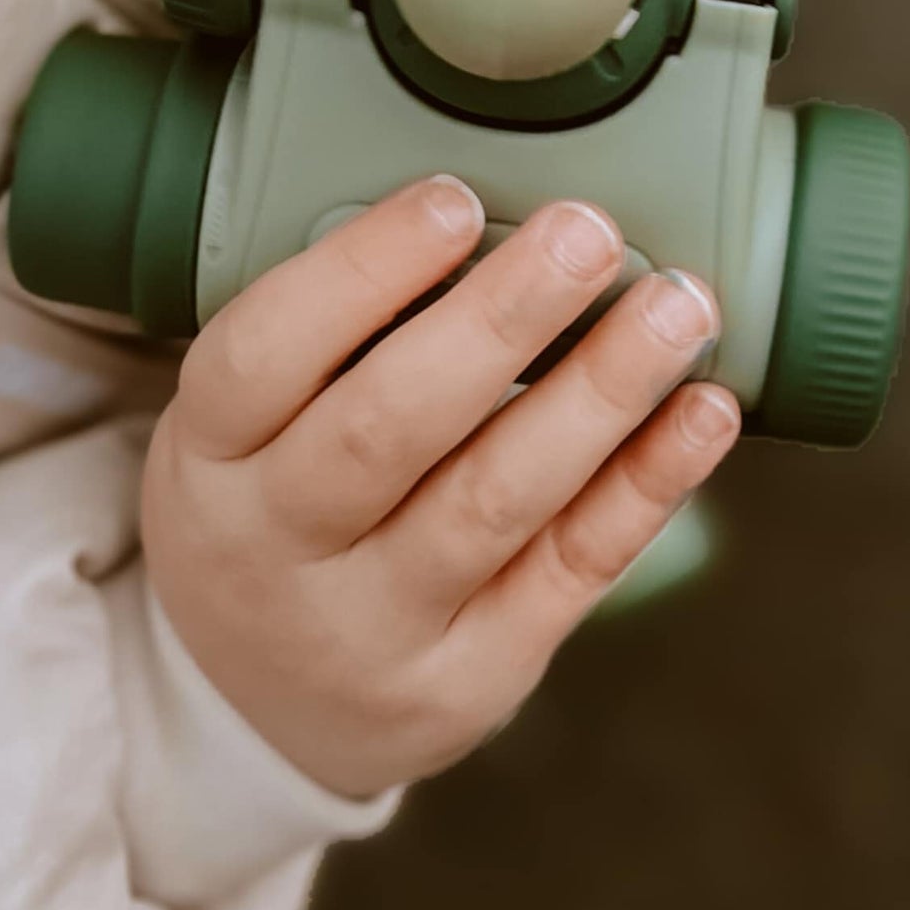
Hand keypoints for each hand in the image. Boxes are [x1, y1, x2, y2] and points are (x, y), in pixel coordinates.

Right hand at [140, 176, 740, 799]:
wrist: (258, 711)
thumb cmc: (275, 509)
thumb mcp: (245, 425)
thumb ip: (338, 334)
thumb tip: (491, 209)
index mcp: (208, 457)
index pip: (263, 353)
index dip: (362, 271)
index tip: (457, 198)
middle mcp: (276, 549)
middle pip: (388, 428)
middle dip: (501, 320)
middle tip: (588, 233)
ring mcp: (374, 629)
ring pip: (496, 499)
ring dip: (601, 392)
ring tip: (677, 307)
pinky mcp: (471, 677)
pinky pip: (571, 571)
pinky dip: (647, 484)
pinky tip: (701, 410)